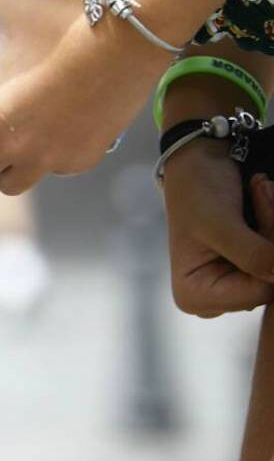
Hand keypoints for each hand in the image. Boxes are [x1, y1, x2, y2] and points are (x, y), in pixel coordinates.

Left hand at [0, 0, 172, 193]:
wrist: (130, 38)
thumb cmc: (61, 25)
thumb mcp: (11, 4)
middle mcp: (12, 147)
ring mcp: (50, 159)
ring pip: (11, 183)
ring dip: (4, 166)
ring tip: (11, 139)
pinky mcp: (82, 159)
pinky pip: (54, 170)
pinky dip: (48, 157)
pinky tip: (53, 130)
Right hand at [163, 141, 273, 317]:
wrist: (197, 161)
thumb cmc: (197, 190)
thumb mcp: (221, 224)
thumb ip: (254, 256)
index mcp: (194, 296)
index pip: (258, 292)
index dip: (272, 254)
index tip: (266, 209)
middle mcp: (212, 299)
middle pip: (270, 281)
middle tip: (265, 192)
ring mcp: (231, 286)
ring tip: (262, 189)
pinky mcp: (246, 270)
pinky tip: (263, 199)